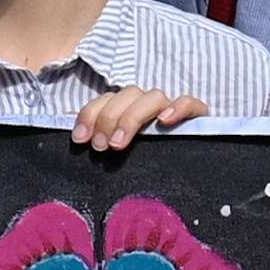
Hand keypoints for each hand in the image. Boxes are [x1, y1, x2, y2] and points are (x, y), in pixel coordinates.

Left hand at [70, 86, 208, 153]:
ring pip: (153, 96)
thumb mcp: (116, 152)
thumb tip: (71, 133)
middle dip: (109, 118)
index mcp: (128, 109)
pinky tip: (164, 121)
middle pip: (127, 94)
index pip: (107, 98)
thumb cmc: (146, 164)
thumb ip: (97, 139)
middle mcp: (149, 105)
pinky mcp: (198, 117)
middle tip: (100, 146)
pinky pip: (190, 103)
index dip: (90, 114)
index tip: (80, 139)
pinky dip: (177, 107)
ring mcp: (173, 109)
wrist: (190, 174)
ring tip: (119, 144)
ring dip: (132, 117)